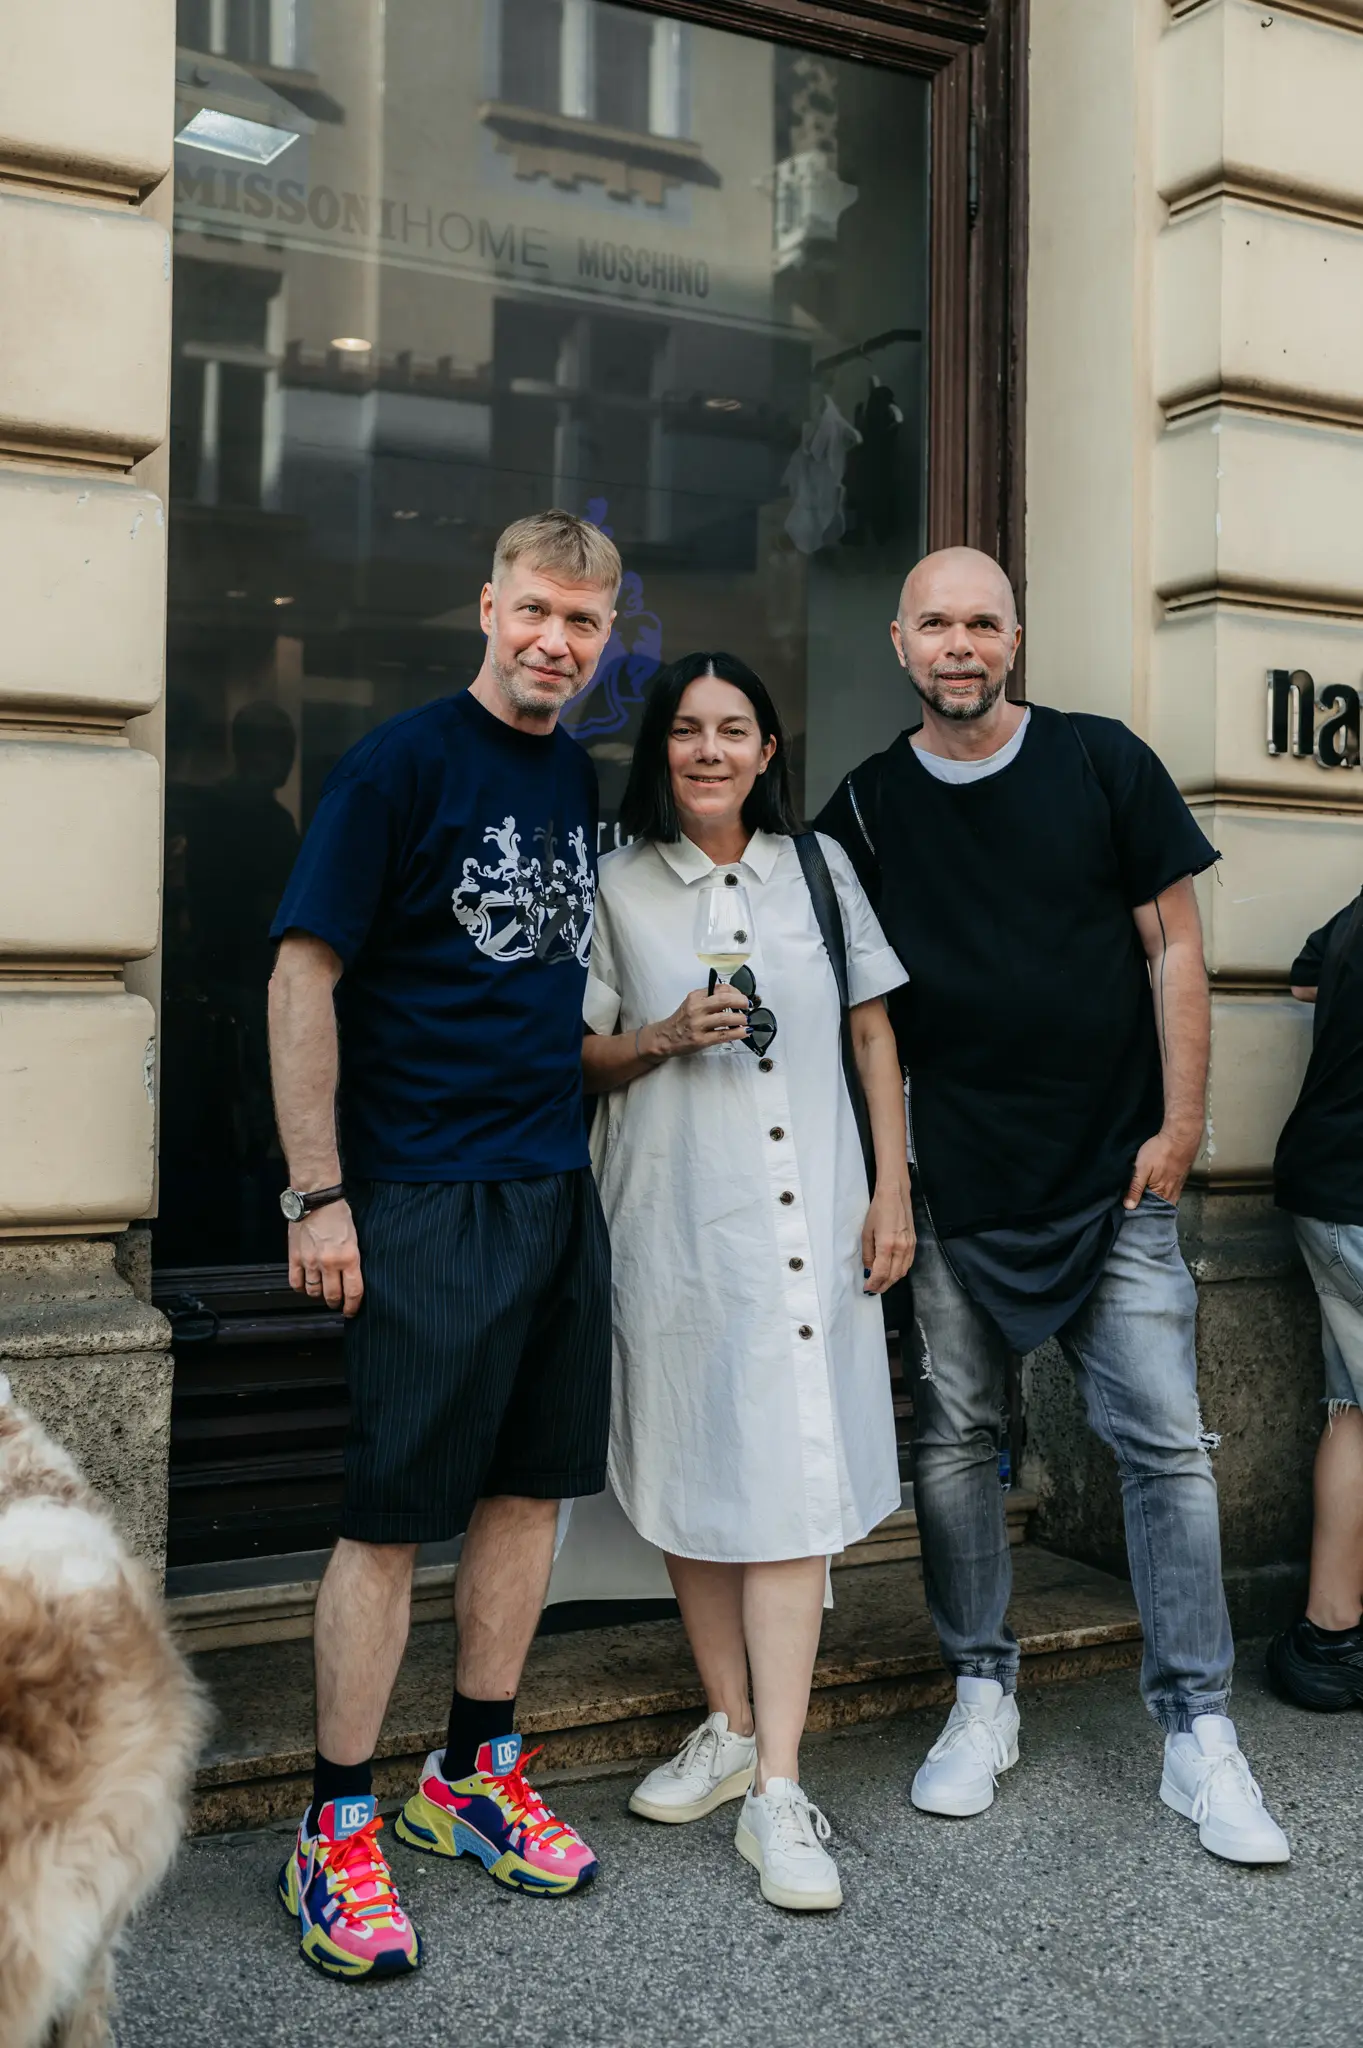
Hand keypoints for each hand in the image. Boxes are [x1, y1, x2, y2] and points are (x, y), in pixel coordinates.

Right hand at [289, 1198, 363, 1314]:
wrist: (316, 1198)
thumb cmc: (338, 1213)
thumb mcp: (355, 1237)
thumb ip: (352, 1259)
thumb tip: (351, 1277)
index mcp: (349, 1258)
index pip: (353, 1292)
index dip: (353, 1306)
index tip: (351, 1311)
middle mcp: (330, 1263)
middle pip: (332, 1296)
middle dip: (336, 1303)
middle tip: (337, 1303)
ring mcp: (310, 1262)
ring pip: (313, 1292)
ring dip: (319, 1295)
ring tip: (322, 1291)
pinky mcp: (295, 1257)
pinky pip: (295, 1283)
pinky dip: (301, 1287)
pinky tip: (305, 1284)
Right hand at [641, 985, 750, 1059]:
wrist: (665, 1038)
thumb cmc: (682, 1020)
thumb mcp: (692, 1004)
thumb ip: (709, 999)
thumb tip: (734, 998)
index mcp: (695, 996)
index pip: (720, 988)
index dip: (736, 992)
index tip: (742, 997)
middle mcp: (696, 1008)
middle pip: (724, 1000)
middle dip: (741, 1002)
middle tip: (749, 1006)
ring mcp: (698, 1024)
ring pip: (726, 1018)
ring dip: (741, 1019)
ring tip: (747, 1020)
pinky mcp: (701, 1040)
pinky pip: (723, 1034)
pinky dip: (737, 1033)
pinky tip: (745, 1032)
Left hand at [861, 1176, 915, 1293]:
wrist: (895, 1195)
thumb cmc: (878, 1210)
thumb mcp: (866, 1232)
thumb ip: (868, 1253)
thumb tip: (869, 1269)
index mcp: (887, 1245)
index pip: (881, 1273)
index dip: (874, 1283)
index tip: (867, 1288)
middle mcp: (901, 1248)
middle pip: (893, 1276)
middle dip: (883, 1286)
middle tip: (873, 1289)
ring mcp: (910, 1246)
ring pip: (902, 1272)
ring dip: (892, 1281)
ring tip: (881, 1283)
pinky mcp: (914, 1243)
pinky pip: (908, 1264)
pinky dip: (900, 1272)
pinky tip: (892, 1272)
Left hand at [1123, 1127, 1198, 1210]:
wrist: (1180, 1136)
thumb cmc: (1159, 1151)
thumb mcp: (1142, 1168)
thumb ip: (1136, 1188)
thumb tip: (1129, 1207)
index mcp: (1162, 1194)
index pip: (1150, 1211)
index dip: (1140, 1213)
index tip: (1129, 1215)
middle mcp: (1172, 1194)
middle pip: (1160, 1208)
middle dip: (1149, 1210)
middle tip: (1135, 1210)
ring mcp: (1178, 1187)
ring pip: (1166, 1201)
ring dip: (1156, 1203)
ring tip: (1144, 1203)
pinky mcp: (1181, 1179)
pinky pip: (1172, 1194)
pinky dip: (1163, 1196)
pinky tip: (1156, 1193)